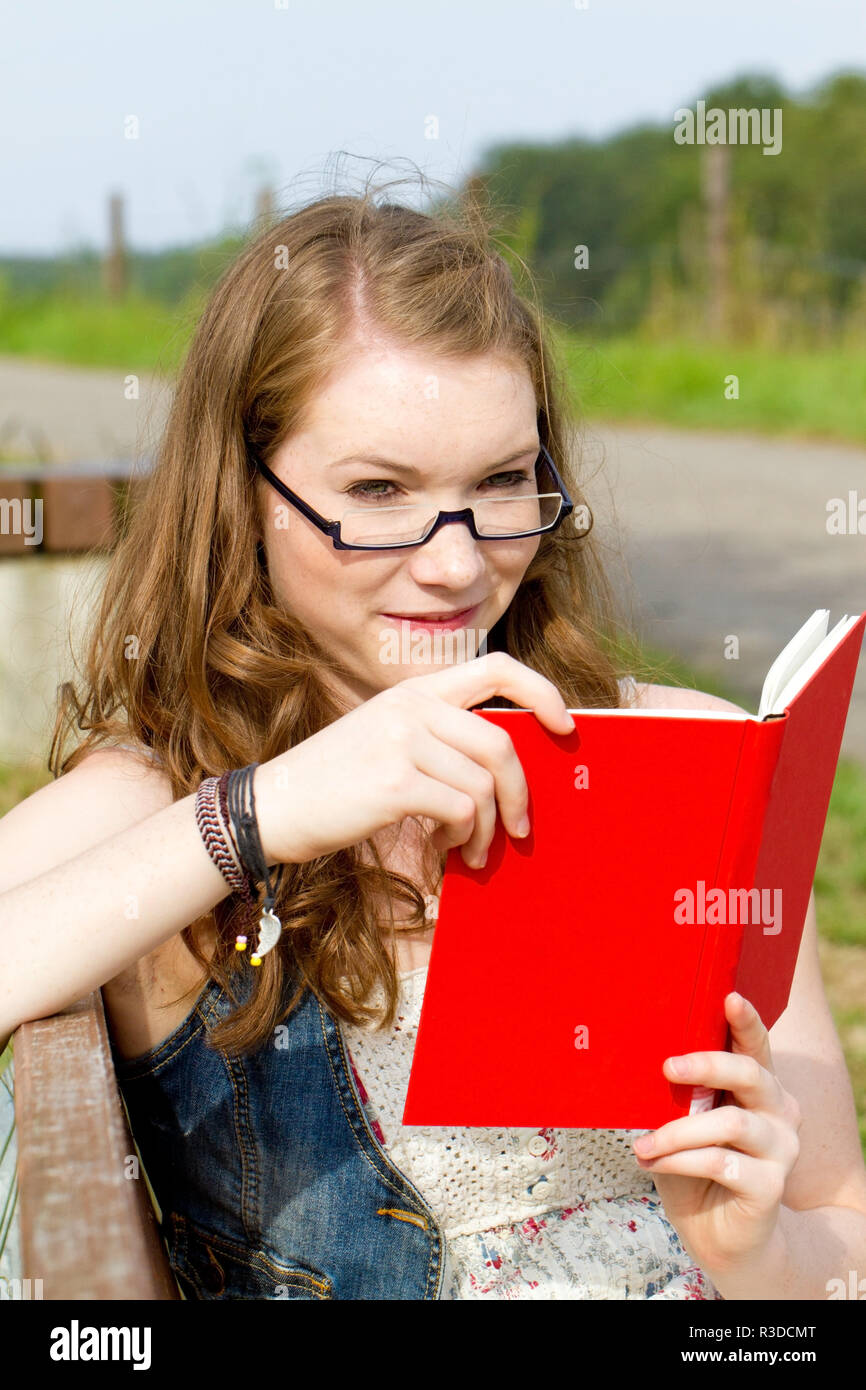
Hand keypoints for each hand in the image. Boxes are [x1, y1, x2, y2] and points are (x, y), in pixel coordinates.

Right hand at [253, 651, 574, 866]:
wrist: (273, 806)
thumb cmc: (333, 783)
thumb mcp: (385, 738)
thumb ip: (436, 739)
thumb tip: (499, 773)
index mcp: (414, 691)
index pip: (496, 667)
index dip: (541, 691)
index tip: (565, 724)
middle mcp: (412, 707)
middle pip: (501, 742)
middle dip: (520, 793)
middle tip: (518, 828)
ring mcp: (403, 741)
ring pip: (483, 785)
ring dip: (485, 828)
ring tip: (468, 849)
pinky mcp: (395, 782)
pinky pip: (461, 810)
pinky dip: (462, 837)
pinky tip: (443, 848)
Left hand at [631, 991, 802, 1277]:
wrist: (718, 1236)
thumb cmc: (695, 1168)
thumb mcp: (683, 1124)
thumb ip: (678, 1095)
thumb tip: (634, 1059)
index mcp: (759, 1086)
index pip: (757, 1046)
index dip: (746, 1021)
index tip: (728, 997)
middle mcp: (779, 1111)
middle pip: (749, 1073)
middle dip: (706, 1065)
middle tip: (667, 1068)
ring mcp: (781, 1149)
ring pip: (731, 1121)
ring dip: (677, 1130)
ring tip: (643, 1144)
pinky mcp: (771, 1185)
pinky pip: (722, 1162)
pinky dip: (681, 1160)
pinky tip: (656, 1163)